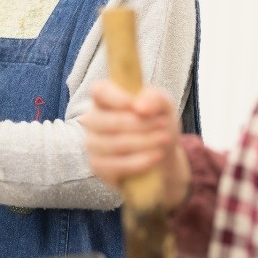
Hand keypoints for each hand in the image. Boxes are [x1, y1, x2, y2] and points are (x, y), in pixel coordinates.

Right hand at [83, 80, 190, 208]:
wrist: (161, 153)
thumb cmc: (156, 122)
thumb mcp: (163, 105)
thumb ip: (154, 98)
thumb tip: (141, 107)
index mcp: (104, 97)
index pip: (99, 91)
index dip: (117, 98)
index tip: (139, 107)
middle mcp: (92, 119)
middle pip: (108, 121)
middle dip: (140, 124)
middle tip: (164, 124)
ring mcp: (92, 143)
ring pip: (114, 144)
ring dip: (144, 142)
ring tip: (164, 139)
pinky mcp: (97, 165)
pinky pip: (115, 165)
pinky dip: (140, 161)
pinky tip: (156, 156)